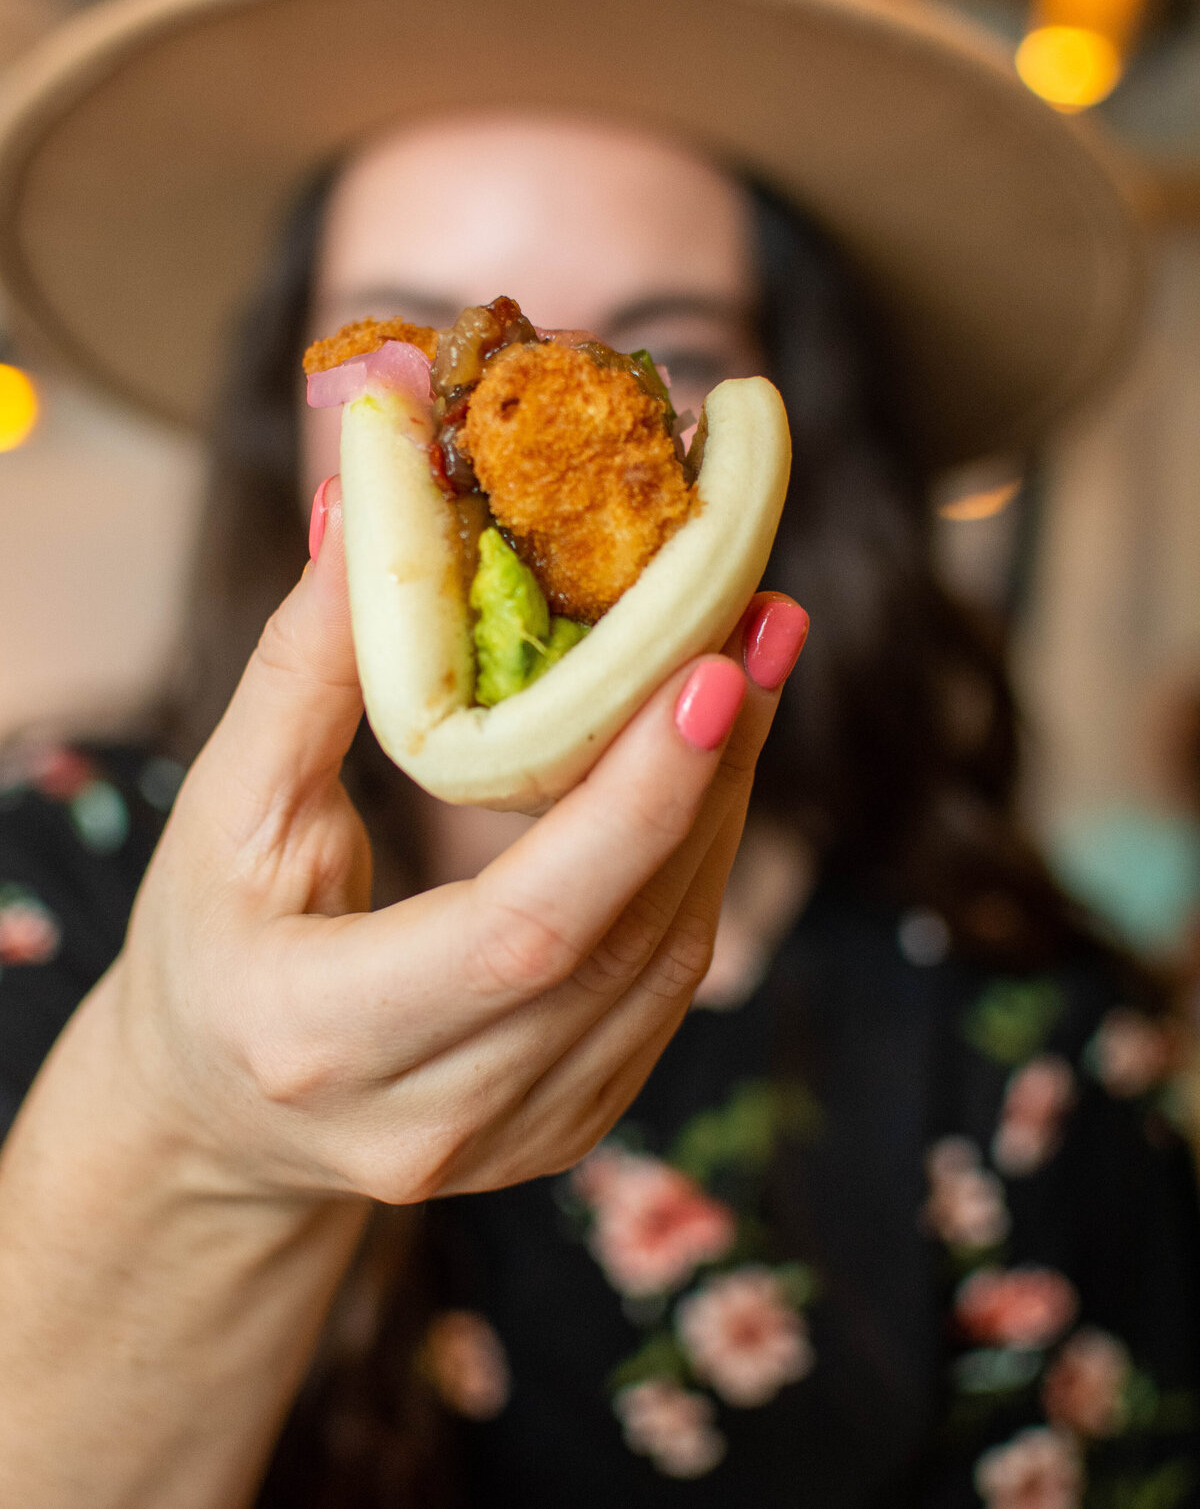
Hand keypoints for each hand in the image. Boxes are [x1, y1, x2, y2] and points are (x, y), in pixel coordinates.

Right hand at [108, 481, 807, 1203]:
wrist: (217, 1117)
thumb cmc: (208, 950)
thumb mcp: (224, 811)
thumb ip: (303, 669)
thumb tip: (366, 502)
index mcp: (324, 1035)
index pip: (524, 930)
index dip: (633, 804)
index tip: (710, 671)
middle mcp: (437, 1115)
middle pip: (627, 937)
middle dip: (713, 769)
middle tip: (762, 623)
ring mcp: (520, 1134)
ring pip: (672, 961)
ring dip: (725, 803)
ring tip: (753, 664)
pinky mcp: (572, 1123)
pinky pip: (668, 984)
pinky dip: (700, 862)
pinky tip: (709, 762)